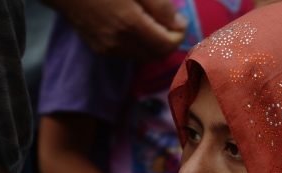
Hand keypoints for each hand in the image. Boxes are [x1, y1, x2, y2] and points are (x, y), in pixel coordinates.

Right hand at [41, 0, 187, 60]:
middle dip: (168, 40)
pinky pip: (130, 54)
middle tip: (167, 19)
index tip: (177, 17)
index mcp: (129, 25)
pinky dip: (139, 44)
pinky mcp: (101, 51)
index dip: (178, 33)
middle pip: (158, 56)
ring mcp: (108, 50)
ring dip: (154, 43)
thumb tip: (180, 25)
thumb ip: (160, 7)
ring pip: (144, 57)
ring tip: (149, 20)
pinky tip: (133, 25)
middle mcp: (119, 44)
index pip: (167, 46)